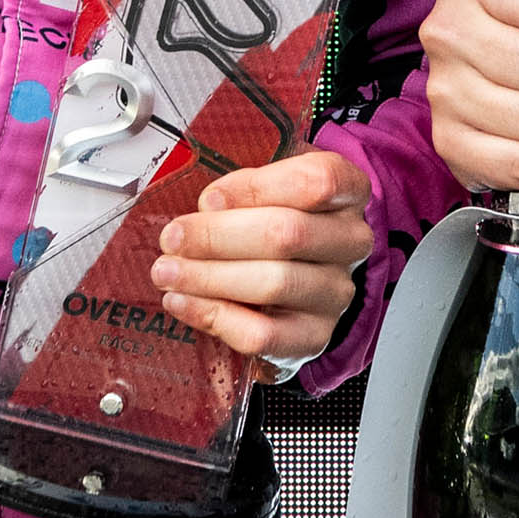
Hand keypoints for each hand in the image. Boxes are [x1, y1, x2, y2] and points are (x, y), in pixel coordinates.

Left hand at [155, 152, 376, 364]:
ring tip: (168, 271)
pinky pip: (262, 334)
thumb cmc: (275, 223)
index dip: (257, 188)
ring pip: (273, 284)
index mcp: (346, 192)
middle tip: (173, 238)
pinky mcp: (314, 335)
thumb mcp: (264, 190)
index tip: (209, 198)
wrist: (294, 285)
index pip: (317, 182)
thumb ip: (241, 191)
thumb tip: (212, 206)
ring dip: (208, 277)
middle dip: (217, 236)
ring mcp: (336, 292)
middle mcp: (350, 242)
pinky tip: (183, 302)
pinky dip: (213, 316)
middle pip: (287, 234)